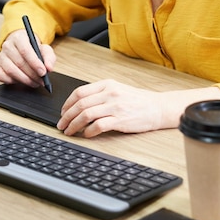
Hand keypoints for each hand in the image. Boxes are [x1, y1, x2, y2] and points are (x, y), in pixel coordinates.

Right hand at [0, 29, 55, 87]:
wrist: (23, 47)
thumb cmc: (33, 48)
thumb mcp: (44, 49)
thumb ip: (49, 57)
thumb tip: (49, 68)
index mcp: (19, 38)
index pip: (25, 50)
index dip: (34, 63)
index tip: (43, 72)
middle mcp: (7, 46)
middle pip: (19, 62)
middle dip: (32, 74)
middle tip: (42, 81)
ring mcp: (1, 57)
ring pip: (11, 71)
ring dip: (25, 80)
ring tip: (35, 82)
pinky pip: (1, 76)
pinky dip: (12, 81)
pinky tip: (22, 81)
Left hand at [57, 81, 219, 137]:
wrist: (158, 107)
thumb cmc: (138, 100)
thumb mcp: (118, 89)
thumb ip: (100, 94)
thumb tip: (79, 104)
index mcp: (107, 84)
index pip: (80, 92)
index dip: (67, 103)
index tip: (63, 112)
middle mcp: (110, 93)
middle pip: (80, 104)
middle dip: (67, 116)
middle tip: (61, 125)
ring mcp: (115, 106)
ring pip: (86, 115)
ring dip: (74, 125)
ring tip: (69, 131)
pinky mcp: (120, 120)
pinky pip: (98, 126)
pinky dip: (88, 131)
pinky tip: (86, 135)